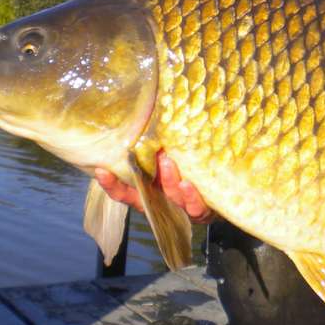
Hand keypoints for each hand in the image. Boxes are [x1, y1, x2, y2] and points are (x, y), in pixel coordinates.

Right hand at [94, 151, 215, 223]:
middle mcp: (161, 201)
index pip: (123, 191)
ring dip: (168, 180)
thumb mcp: (170, 156)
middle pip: (144, 196)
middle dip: (139, 179)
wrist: (223, 191)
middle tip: (143, 155)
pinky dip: (191, 197)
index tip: (100, 169)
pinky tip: (188, 184)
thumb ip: (157, 145)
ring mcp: (180, 208)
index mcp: (149, 191)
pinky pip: (195, 208)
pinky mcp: (201, 212)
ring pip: (171, 198)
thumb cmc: (189, 168)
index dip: (111, 184)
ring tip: (167, 162)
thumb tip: (147, 113)